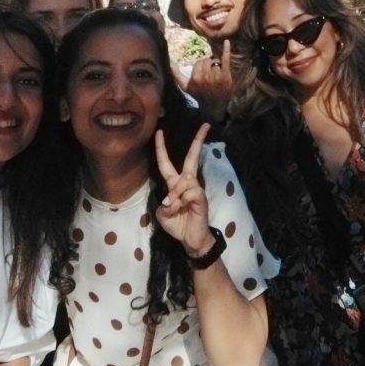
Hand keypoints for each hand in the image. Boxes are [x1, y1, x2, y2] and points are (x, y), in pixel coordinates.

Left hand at [155, 123, 212, 255]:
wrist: (190, 239)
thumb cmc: (177, 224)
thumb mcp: (163, 214)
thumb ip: (164, 203)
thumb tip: (173, 198)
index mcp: (174, 183)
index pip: (166, 162)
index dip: (161, 148)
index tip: (159, 131)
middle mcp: (186, 182)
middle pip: (191, 158)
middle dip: (198, 141)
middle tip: (205, 125)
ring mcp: (195, 188)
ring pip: (183, 181)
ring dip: (174, 196)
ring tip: (173, 209)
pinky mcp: (201, 197)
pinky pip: (188, 193)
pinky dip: (180, 203)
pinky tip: (182, 210)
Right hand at [183, 40, 231, 121]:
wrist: (215, 106)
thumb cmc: (199, 95)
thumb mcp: (186, 87)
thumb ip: (176, 75)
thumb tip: (169, 63)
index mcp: (195, 79)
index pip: (198, 63)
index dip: (201, 66)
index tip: (204, 72)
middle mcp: (205, 78)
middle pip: (207, 61)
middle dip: (209, 64)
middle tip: (211, 73)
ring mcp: (216, 77)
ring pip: (215, 61)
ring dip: (217, 65)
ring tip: (218, 73)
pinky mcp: (226, 76)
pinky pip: (225, 60)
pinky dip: (226, 50)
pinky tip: (227, 41)